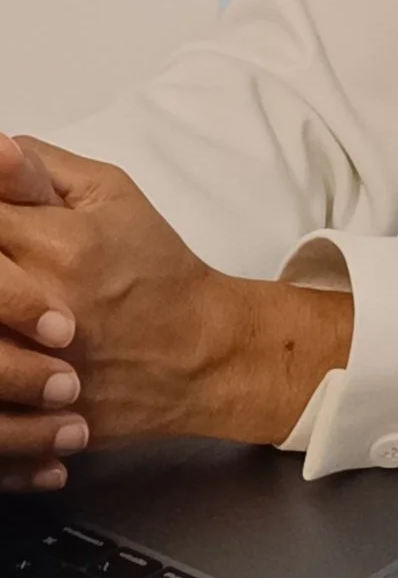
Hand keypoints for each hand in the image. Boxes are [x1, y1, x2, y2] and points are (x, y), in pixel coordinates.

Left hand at [0, 138, 354, 481]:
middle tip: (6, 257)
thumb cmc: (156, 268)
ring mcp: (26, 364)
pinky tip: (9, 340)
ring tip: (7, 301)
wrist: (198, 354)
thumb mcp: (115, 196)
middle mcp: (35, 303)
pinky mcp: (24, 409)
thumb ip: (43, 168)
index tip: (2, 219)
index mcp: (57, 244)